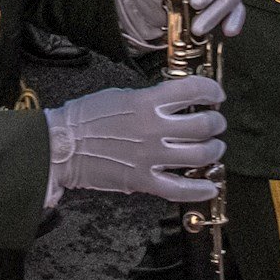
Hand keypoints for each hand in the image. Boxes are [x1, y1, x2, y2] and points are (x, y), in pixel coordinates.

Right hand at [46, 76, 227, 201]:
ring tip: (215, 149)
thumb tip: (176, 102)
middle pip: (204, 125)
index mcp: (148, 102)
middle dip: (217, 123)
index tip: (216, 94)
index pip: (194, 90)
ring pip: (200, 156)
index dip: (212, 90)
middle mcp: (154, 128)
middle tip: (216, 124)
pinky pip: (180, 189)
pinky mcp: (143, 181)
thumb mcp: (122, 96)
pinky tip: (211, 187)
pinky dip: (200, 190)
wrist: (62, 145)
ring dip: (214, 151)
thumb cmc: (87, 117)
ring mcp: (151, 157)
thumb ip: (151, 99)